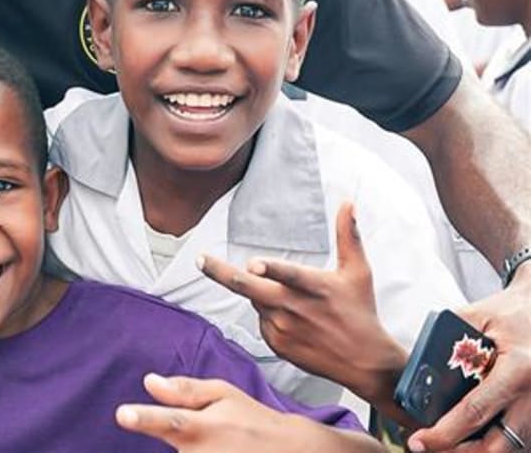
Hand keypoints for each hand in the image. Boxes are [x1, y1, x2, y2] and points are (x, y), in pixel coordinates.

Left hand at [116, 373, 298, 450]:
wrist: (290, 451)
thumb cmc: (251, 419)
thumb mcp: (222, 394)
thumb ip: (183, 390)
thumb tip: (148, 382)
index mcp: (203, 426)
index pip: (168, 420)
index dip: (144, 418)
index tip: (122, 414)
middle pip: (173, 446)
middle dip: (183, 439)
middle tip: (216, 434)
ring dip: (195, 449)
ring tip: (224, 443)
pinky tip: (221, 448)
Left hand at [198, 201, 407, 406]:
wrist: (366, 364)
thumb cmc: (361, 312)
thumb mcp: (358, 272)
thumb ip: (348, 235)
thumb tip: (348, 202)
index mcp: (314, 287)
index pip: (288, 275)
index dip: (271, 268)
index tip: (252, 262)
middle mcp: (294, 308)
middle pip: (250, 289)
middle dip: (221, 273)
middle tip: (200, 259)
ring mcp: (284, 329)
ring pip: (256, 301)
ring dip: (262, 294)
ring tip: (295, 302)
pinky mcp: (278, 345)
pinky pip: (262, 322)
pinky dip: (269, 315)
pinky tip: (294, 320)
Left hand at [408, 265, 530, 451]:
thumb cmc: (510, 313)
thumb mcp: (477, 315)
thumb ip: (450, 339)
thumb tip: (422, 368)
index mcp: (518, 370)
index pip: (475, 412)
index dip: (444, 432)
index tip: (419, 441)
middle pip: (497, 445)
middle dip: (459, 452)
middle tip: (427, 447)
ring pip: (510, 448)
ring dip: (478, 451)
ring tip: (445, 443)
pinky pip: (520, 439)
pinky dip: (495, 441)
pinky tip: (470, 436)